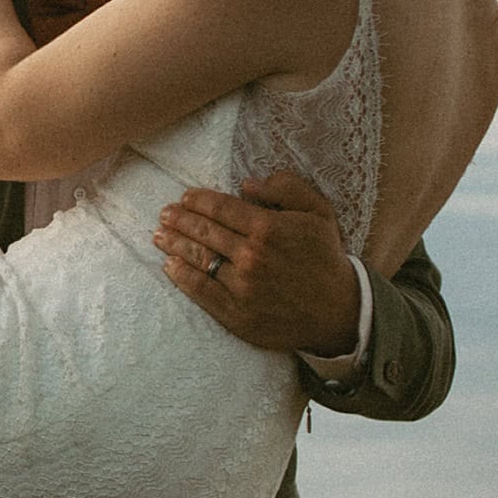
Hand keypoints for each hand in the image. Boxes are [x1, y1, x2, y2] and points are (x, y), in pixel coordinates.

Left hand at [154, 170, 361, 354]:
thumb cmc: (325, 257)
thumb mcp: (318, 212)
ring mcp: (241, 286)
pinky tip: (169, 265)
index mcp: (268, 228)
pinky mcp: (235, 313)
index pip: (220, 208)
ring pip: (197, 259)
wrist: (338, 311)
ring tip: (159, 235)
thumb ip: (287, 188)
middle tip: (165, 213)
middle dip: (179, 219)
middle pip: (203, 231)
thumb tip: (247, 183)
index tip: (185, 197)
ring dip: (173, 244)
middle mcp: (251, 256)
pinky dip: (180, 276)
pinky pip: (199, 291)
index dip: (198, 200)